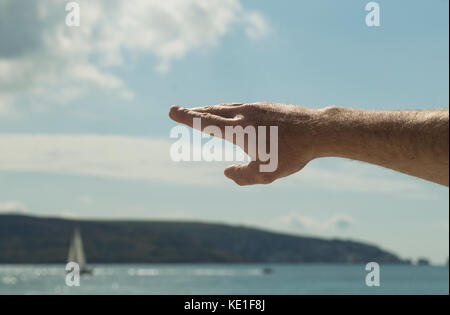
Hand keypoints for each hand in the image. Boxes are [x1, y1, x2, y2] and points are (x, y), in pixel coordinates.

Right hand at [169, 102, 323, 184]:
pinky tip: (231, 112)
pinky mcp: (266, 105)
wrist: (317, 130)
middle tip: (181, 111)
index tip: (172, 110)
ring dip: (211, 109)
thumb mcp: (266, 173)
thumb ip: (242, 176)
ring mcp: (255, 107)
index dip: (187, 117)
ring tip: (203, 111)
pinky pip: (239, 106)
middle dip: (195, 112)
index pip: (206, 122)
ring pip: (226, 107)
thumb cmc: (292, 153)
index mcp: (238, 130)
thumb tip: (226, 172)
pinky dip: (227, 109)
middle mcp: (243, 114)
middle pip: (213, 111)